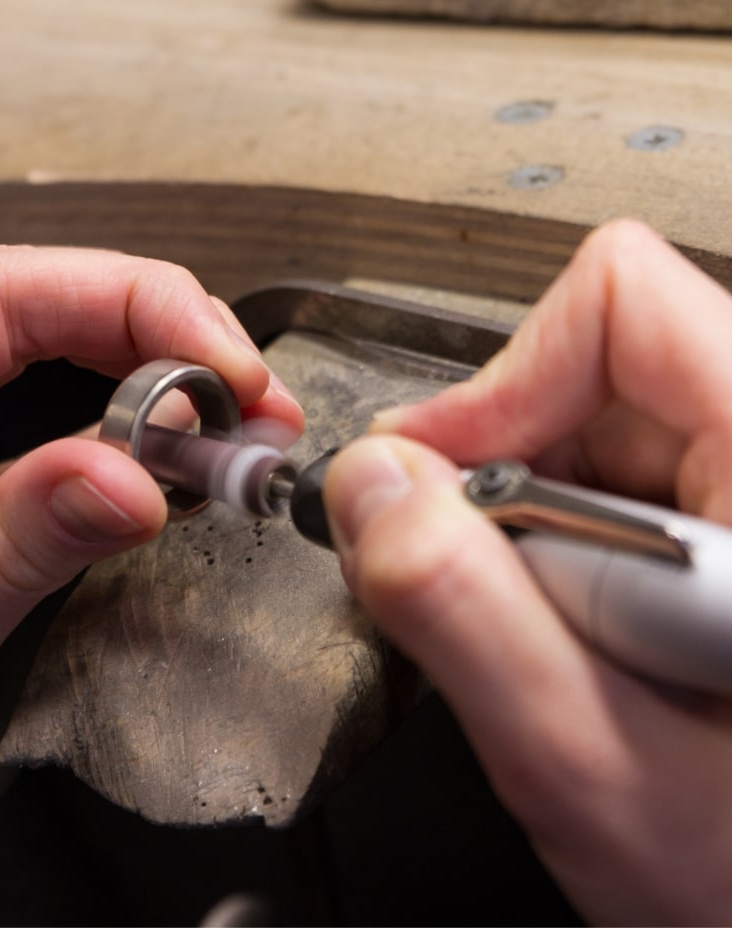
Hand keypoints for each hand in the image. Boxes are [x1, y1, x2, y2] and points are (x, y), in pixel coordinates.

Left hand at [0, 245, 302, 924]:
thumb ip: (11, 555)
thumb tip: (134, 474)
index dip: (128, 308)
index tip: (225, 367)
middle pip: (1, 300)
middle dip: (138, 320)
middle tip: (239, 384)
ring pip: (3, 343)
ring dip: (118, 357)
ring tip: (210, 409)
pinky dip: (85, 415)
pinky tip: (141, 445)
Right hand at [323, 220, 731, 923]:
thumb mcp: (584, 759)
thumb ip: (465, 615)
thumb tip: (371, 485)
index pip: (626, 307)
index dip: (506, 376)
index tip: (437, 472)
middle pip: (598, 359)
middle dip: (496, 456)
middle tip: (459, 561)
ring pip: (594, 416)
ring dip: (519, 505)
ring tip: (529, 612)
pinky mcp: (725, 520)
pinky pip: (610, 469)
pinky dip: (547, 530)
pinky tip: (559, 613)